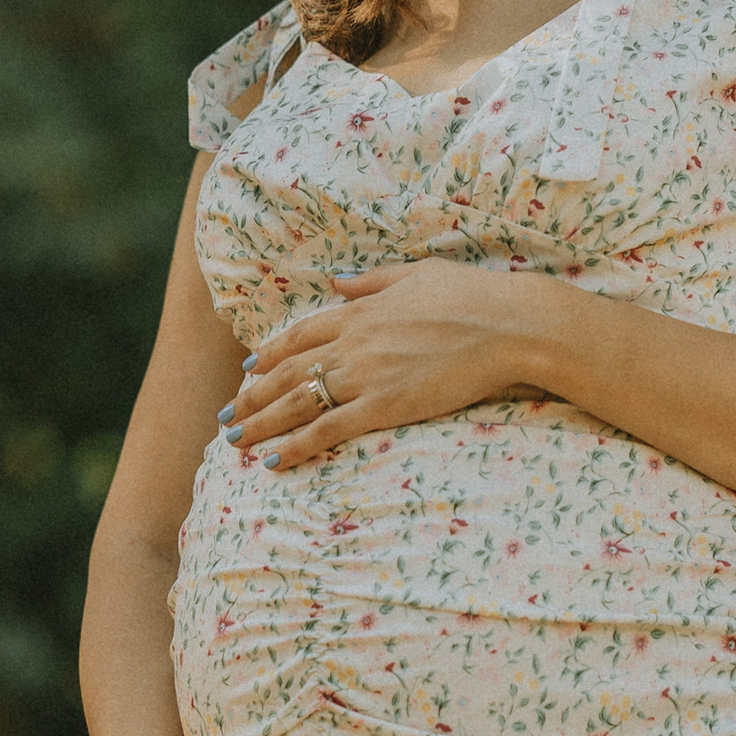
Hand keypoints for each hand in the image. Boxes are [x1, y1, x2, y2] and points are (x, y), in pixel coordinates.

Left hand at [225, 262, 565, 466]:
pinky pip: (326, 431)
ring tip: (235, 441)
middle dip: (253, 395)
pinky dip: (295, 447)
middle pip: (287, 371)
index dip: (272, 353)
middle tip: (229, 414)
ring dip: (261, 424)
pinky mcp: (383, 406)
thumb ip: (372, 280)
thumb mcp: (415, 273)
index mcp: (361, 310)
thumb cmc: (470, 295)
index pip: (301, 335)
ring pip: (297, 403)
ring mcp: (365, 375)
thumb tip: (337, 280)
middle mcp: (353, 342)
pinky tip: (273, 462)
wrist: (505, 324)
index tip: (251, 367)